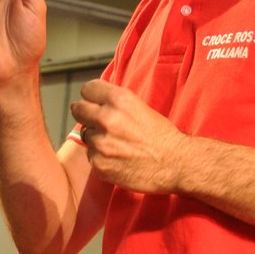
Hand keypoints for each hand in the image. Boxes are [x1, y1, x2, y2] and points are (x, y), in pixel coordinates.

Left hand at [69, 79, 190, 192]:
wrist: (176, 163)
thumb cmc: (162, 136)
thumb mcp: (140, 107)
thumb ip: (115, 102)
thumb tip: (94, 101)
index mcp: (119, 100)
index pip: (88, 89)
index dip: (92, 96)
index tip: (94, 102)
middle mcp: (107, 118)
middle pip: (78, 109)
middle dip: (86, 114)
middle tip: (96, 121)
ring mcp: (101, 143)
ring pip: (86, 135)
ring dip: (96, 139)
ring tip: (117, 144)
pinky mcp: (100, 164)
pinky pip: (91, 156)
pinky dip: (101, 158)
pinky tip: (119, 158)